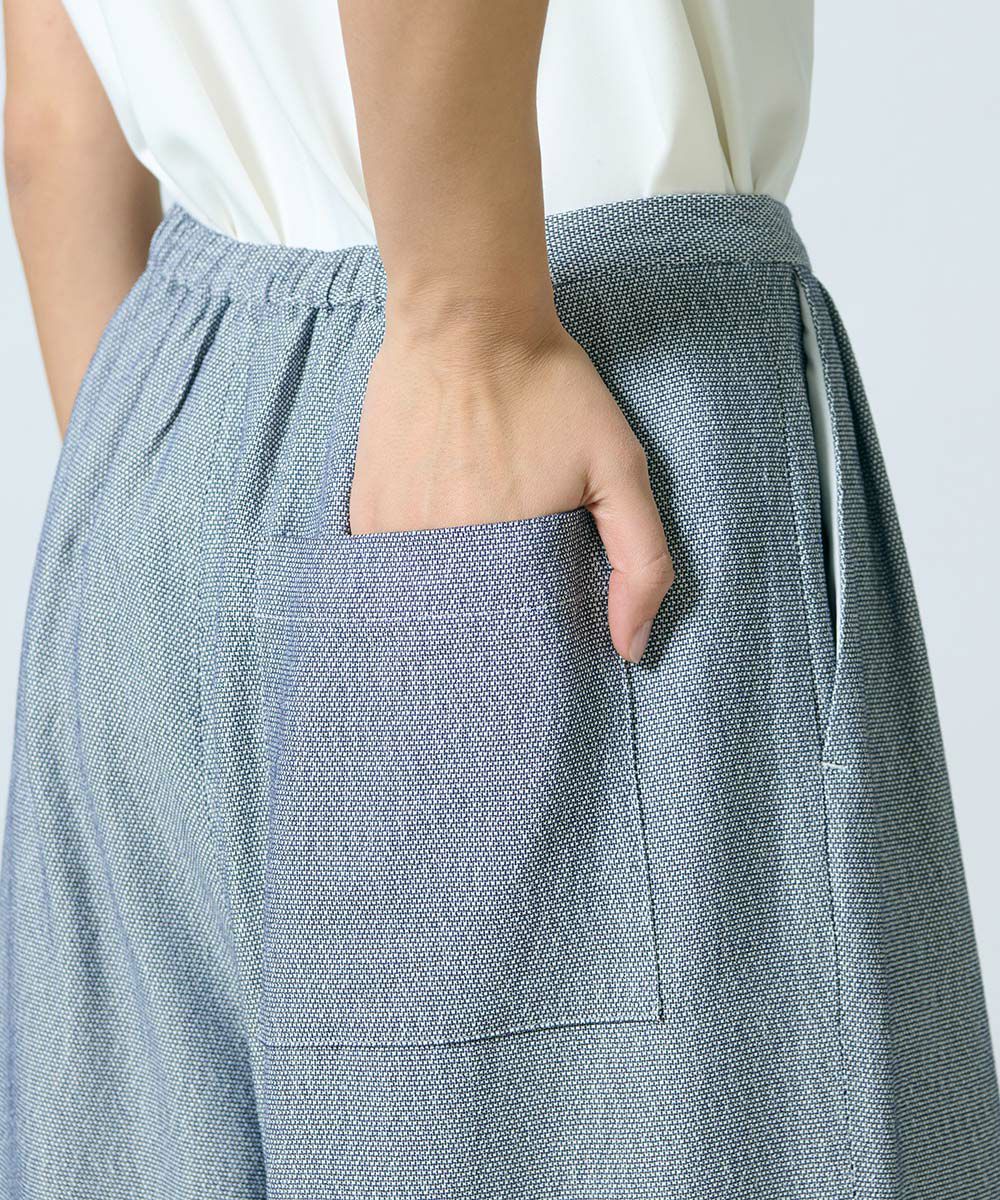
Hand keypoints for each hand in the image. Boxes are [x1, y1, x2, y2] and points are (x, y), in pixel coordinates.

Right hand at [349, 310, 673, 662]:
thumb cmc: (549, 389)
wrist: (466, 321)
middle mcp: (439, 558)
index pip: (513, 634)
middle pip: (464, 617)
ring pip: (422, 593)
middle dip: (487, 607)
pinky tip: (435, 518)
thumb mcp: (620, 468)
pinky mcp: (365, 510)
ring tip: (472, 533)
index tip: (539, 600)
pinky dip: (411, 556)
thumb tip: (630, 650)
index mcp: (502, 561)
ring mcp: (393, 535)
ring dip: (446, 583)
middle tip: (506, 552)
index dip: (529, 630)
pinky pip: (386, 563)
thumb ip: (641, 562)